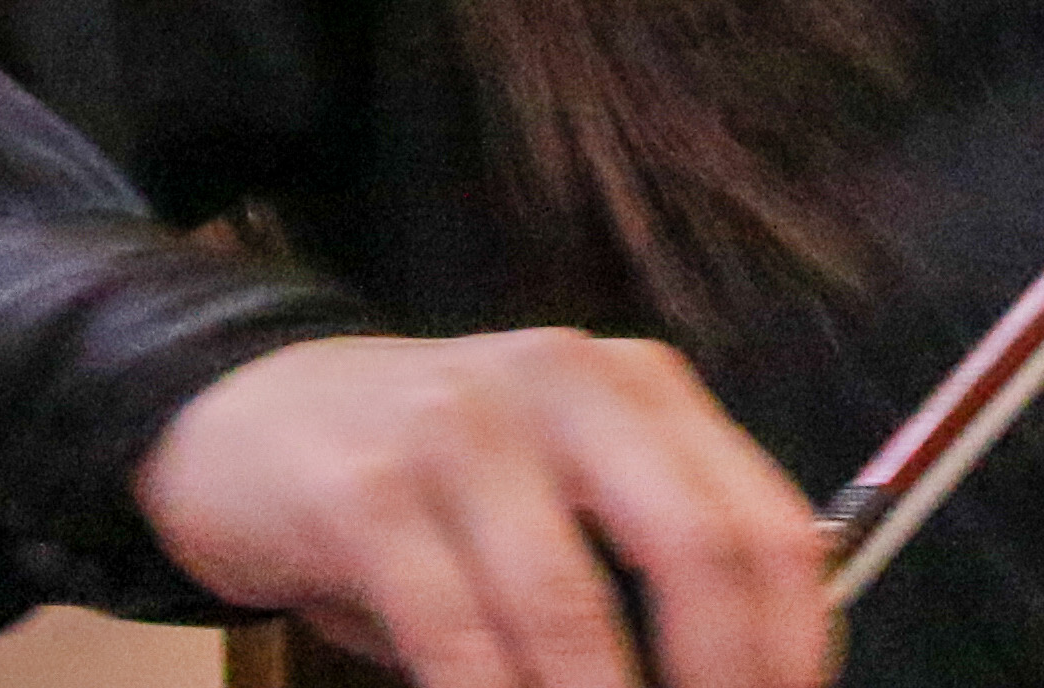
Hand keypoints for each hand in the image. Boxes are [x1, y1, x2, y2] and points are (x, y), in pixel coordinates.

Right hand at [135, 329, 835, 687]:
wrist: (249, 418)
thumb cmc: (430, 479)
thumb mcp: (556, 488)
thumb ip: (645, 558)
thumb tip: (745, 673)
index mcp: (639, 388)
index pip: (765, 522)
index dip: (794, 645)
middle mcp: (566, 386)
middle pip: (693, 549)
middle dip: (718, 680)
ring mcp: (462, 431)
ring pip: (565, 611)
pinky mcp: (366, 493)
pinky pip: (453, 635)